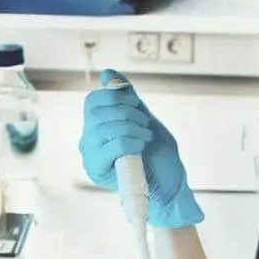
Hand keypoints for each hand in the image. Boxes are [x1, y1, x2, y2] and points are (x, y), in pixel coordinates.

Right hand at [80, 69, 202, 227]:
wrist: (170, 186)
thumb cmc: (158, 156)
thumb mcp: (144, 119)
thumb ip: (126, 98)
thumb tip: (107, 72)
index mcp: (97, 127)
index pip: (92, 101)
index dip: (114, 96)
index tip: (136, 104)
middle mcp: (89, 140)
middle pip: (95, 111)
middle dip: (126, 112)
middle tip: (144, 124)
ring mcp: (90, 156)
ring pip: (101, 127)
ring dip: (131, 127)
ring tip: (145, 137)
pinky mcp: (96, 170)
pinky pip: (109, 145)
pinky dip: (129, 141)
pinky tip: (140, 147)